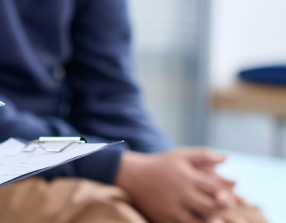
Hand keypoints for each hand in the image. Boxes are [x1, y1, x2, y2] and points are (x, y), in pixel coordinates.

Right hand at [116, 149, 236, 222]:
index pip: (216, 187)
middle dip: (224, 212)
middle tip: (239, 218)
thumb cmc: (159, 164)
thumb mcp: (180, 155)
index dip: (230, 195)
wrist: (130, 175)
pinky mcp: (162, 217)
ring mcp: (171, 206)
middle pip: (209, 205)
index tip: (241, 200)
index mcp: (188, 177)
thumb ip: (203, 155)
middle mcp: (181, 192)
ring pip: (197, 220)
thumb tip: (226, 158)